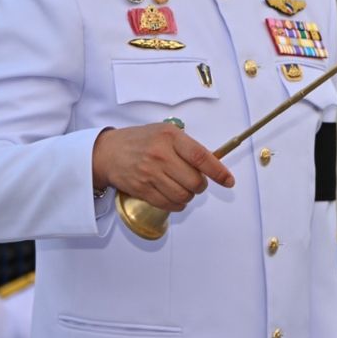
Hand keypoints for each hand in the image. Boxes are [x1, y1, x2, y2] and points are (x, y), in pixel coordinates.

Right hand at [92, 124, 235, 211]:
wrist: (108, 152)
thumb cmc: (140, 140)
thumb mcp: (165, 132)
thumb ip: (186, 146)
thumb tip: (212, 163)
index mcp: (171, 137)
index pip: (201, 157)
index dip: (218, 171)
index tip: (228, 181)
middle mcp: (161, 155)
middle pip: (194, 182)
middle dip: (200, 186)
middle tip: (196, 182)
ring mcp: (150, 174)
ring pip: (183, 196)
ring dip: (188, 196)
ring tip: (183, 188)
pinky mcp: (142, 189)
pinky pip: (168, 204)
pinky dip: (176, 205)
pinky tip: (173, 197)